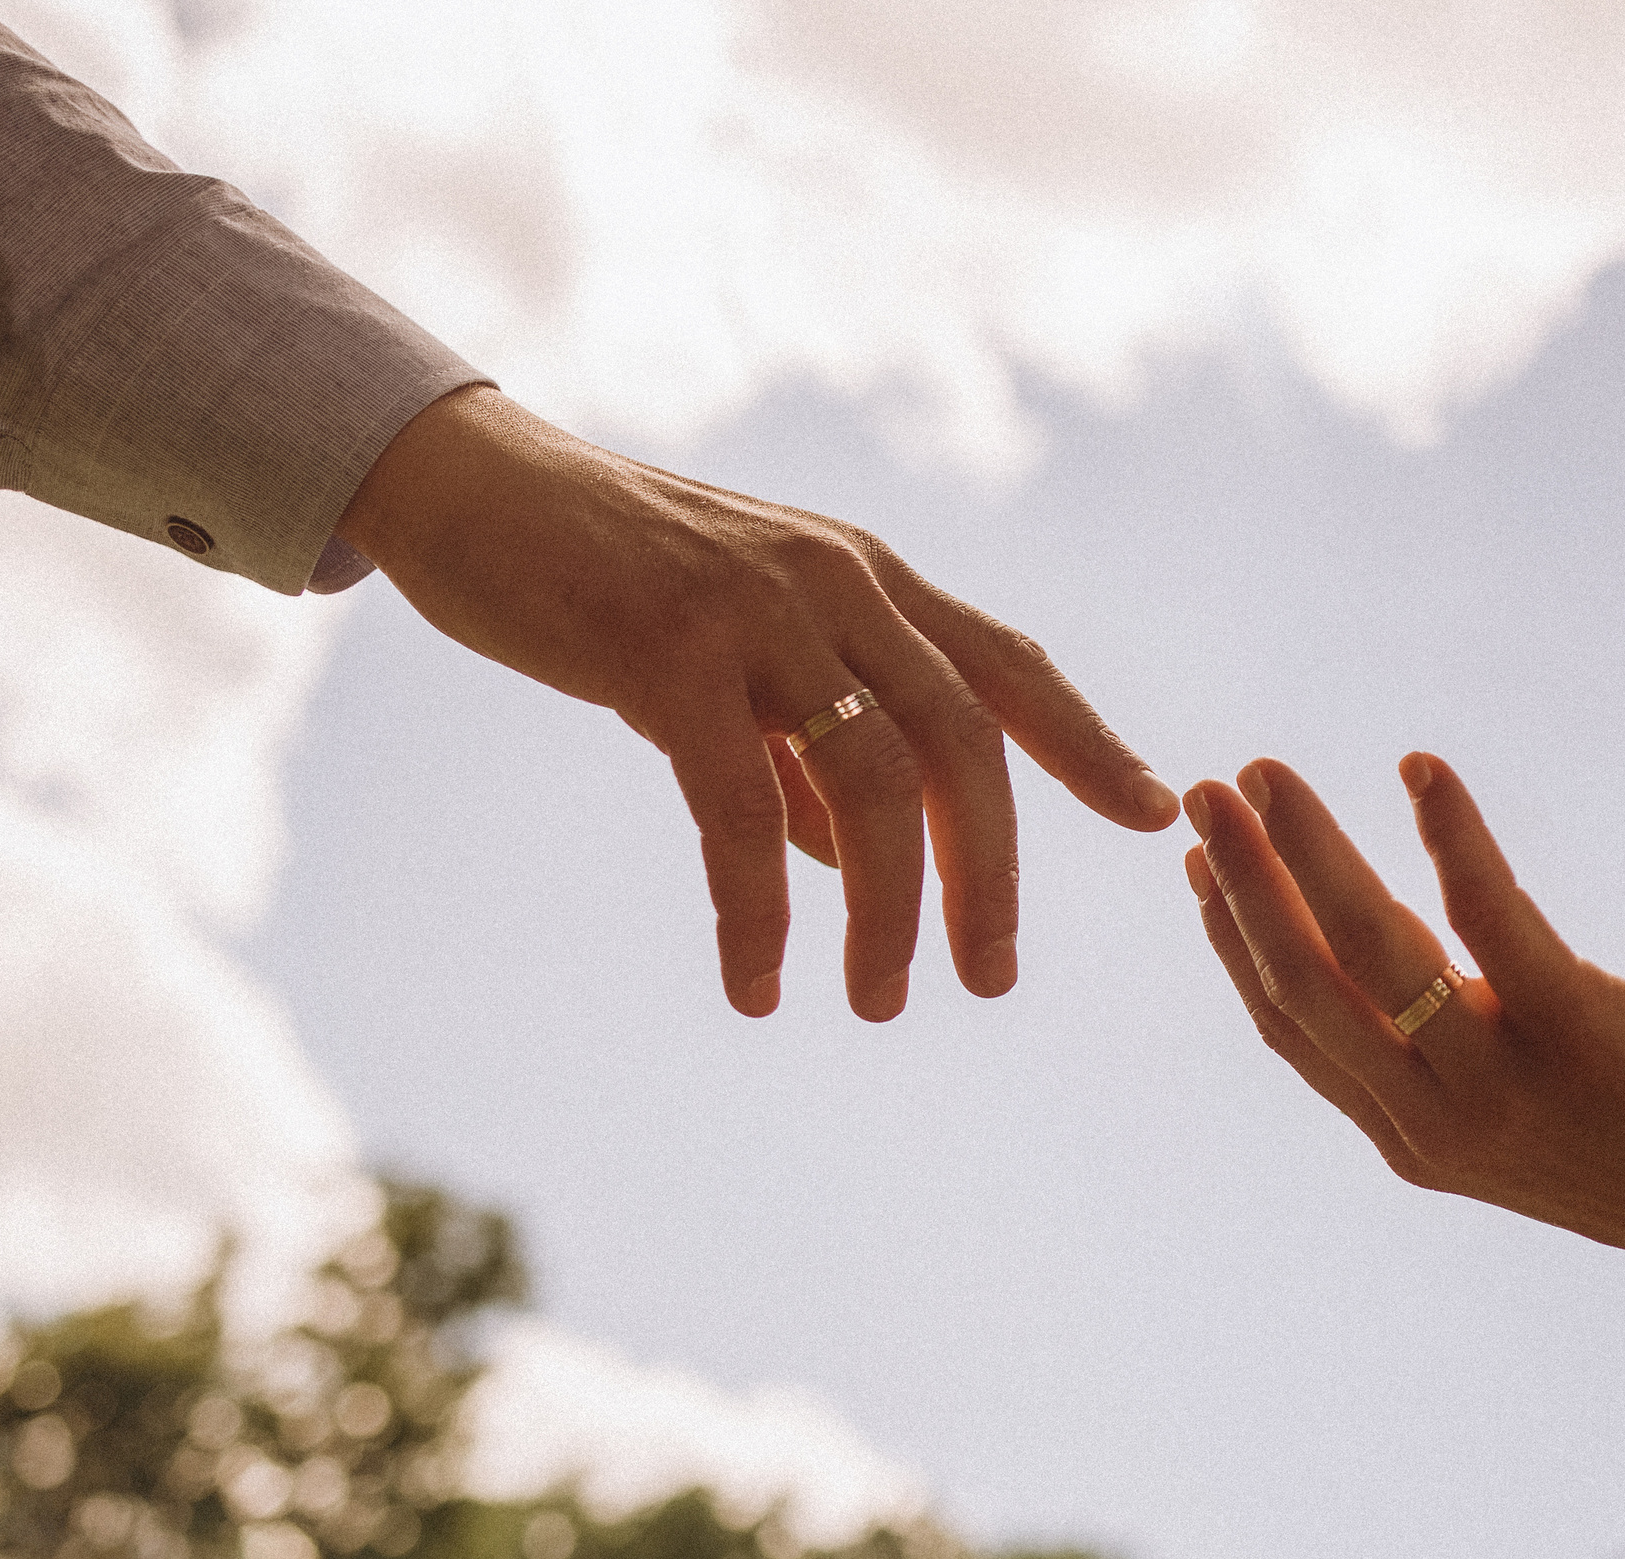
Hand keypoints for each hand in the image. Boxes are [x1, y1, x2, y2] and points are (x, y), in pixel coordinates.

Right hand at [336, 386, 1178, 1020]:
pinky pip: (739, 809)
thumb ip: (802, 744)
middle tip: (992, 979)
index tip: (1153, 814)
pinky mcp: (668, 652)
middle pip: (963, 741)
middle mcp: (838, 581)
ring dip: (889, 911)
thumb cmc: (609, 579)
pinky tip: (758, 985)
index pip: (1009, 663)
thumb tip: (843, 863)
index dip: (1086, 743)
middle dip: (992, 872)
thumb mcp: (738, 650)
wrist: (471, 490)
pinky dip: (758, 913)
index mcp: (868, 576)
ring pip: (872, 782)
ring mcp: (759, 611)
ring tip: (879, 1002)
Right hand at [1180, 754, 1624, 1275]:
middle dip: (1244, 882)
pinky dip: (1451, 836)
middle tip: (1204, 791)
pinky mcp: (1582, 1036)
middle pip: (1306, 986)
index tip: (1201, 863)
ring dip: (1305, 851)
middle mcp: (1439, 1121)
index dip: (1235, 942)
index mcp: (1416, 1139)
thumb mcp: (1533, 1124)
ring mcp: (1504, 1085)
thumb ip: (1460, 1063)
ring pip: (1371, 950)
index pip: (1293, 1029)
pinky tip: (1422, 769)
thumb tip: (1415, 973)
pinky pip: (1491, 919)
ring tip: (1264, 774)